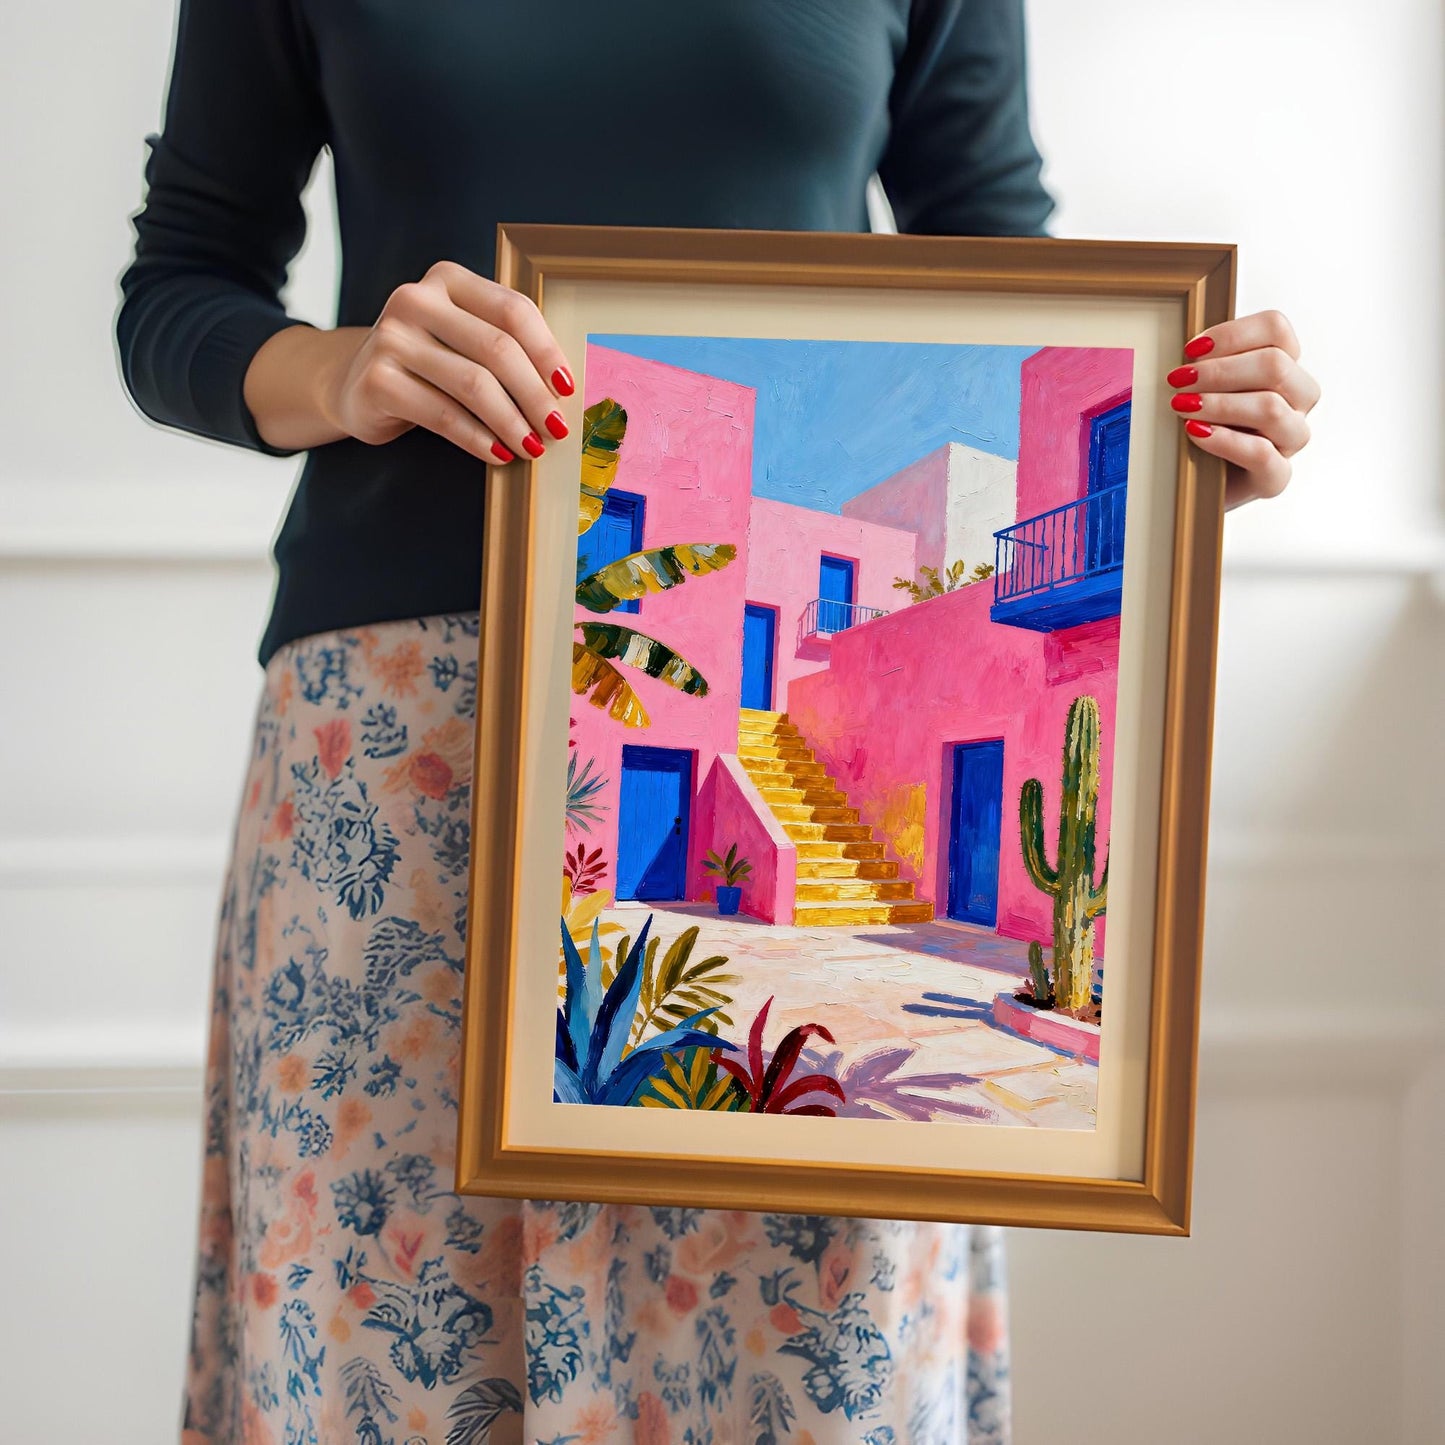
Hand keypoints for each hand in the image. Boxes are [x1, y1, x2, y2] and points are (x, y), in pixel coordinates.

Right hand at [244, 260, 575, 461]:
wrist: (356, 385)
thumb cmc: (428, 364)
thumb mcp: (464, 340)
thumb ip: (504, 346)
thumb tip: (563, 389)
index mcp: (448, 280)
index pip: (512, 311)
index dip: (547, 352)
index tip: (568, 389)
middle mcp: (416, 300)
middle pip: (497, 349)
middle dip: (535, 395)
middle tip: (557, 429)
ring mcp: (391, 337)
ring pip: (473, 384)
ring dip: (512, 422)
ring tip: (533, 448)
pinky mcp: (377, 380)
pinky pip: (443, 415)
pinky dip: (478, 439)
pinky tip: (499, 455)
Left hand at [1164, 310, 1319, 510]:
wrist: (1192, 486)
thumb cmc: (1197, 426)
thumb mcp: (1200, 388)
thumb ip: (1203, 363)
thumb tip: (1187, 349)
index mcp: (1284, 367)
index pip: (1277, 330)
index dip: (1233, 333)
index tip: (1191, 348)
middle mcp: (1296, 399)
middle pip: (1276, 366)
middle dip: (1220, 371)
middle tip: (1178, 380)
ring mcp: (1290, 438)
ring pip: (1272, 408)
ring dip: (1221, 403)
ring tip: (1181, 406)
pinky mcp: (1275, 476)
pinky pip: (1261, 454)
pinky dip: (1225, 440)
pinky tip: (1195, 433)